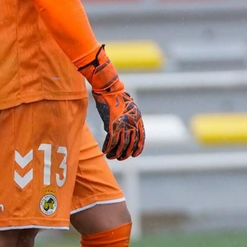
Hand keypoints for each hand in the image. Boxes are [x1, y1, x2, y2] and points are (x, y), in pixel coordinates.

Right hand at [78, 45, 146, 159]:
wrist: (109, 88)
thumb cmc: (115, 97)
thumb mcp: (123, 110)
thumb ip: (121, 122)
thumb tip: (114, 134)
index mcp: (138, 119)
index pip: (141, 137)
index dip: (138, 147)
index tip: (134, 155)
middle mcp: (132, 122)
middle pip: (131, 143)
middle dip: (126, 153)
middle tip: (121, 158)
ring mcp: (122, 123)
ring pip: (121, 143)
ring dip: (116, 153)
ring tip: (112, 157)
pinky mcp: (111, 123)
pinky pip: (111, 140)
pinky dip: (108, 147)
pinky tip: (105, 151)